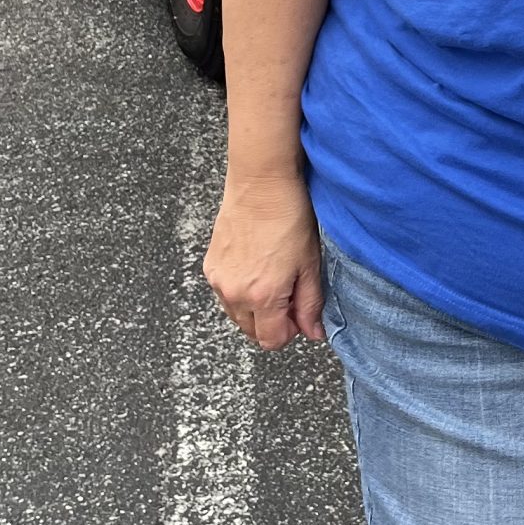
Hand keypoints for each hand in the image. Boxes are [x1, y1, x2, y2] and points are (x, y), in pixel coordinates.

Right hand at [204, 168, 324, 349]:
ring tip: (273, 277)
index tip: (298, 315)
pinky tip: (256, 266)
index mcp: (262, 297)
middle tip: (289, 294)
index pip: (271, 341)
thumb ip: (310, 304)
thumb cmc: (289, 218)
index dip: (289, 332)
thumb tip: (314, 333)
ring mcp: (218, 280)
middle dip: (272, 322)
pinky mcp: (209, 266)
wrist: (260, 184)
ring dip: (255, 307)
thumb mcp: (310, 264)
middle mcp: (234, 294)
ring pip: (237, 313)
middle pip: (252, 331)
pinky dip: (239, 290)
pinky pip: (225, 293)